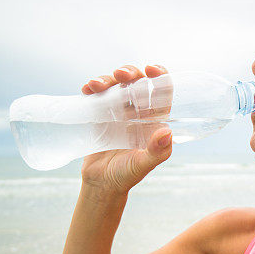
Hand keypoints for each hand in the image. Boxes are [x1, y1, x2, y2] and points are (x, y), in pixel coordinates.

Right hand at [79, 64, 172, 193]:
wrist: (100, 183)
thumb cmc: (126, 175)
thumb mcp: (142, 165)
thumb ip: (156, 151)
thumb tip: (167, 132)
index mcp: (154, 119)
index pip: (162, 92)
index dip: (160, 76)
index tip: (151, 70)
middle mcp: (138, 112)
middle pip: (137, 82)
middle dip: (130, 73)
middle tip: (121, 75)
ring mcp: (118, 111)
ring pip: (116, 85)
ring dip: (108, 78)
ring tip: (97, 85)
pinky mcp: (99, 114)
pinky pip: (97, 95)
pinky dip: (92, 87)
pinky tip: (87, 89)